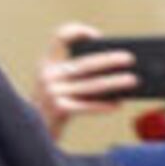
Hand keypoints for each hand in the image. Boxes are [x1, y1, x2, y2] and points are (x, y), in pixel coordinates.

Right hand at [37, 23, 136, 140]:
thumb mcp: (58, 85)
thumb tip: (115, 70)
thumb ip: (76, 75)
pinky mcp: (58, 109)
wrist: (32, 133)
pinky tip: (118, 104)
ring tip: (133, 80)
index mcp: (47, 63)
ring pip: (91, 85)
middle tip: (130, 58)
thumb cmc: (53, 106)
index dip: (78, 32)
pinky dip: (104, 105)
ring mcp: (52, 92)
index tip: (98, 37)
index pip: (60, 36)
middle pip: (85, 63)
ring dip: (114, 82)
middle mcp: (48, 75)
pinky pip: (87, 106)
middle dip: (110, 60)